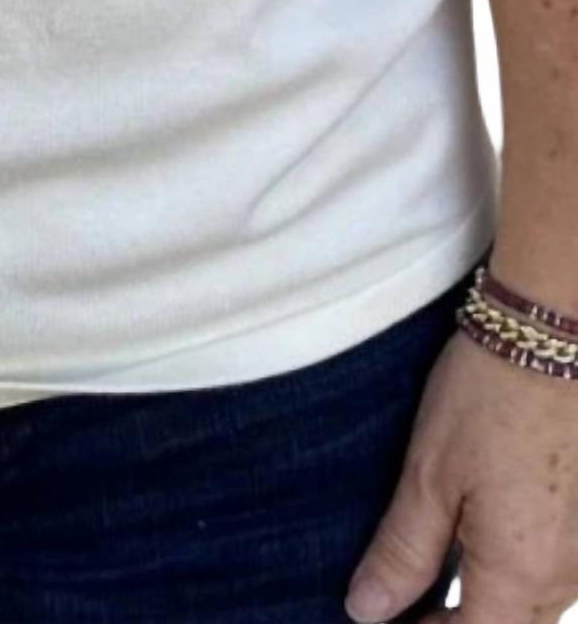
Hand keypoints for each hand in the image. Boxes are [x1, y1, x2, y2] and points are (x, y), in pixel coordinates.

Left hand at [343, 325, 577, 622]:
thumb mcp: (428, 473)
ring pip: (528, 602)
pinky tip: (470, 536)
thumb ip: (402, 551)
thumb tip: (369, 611)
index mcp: (522, 575)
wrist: (555, 331)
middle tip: (397, 600)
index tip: (380, 623)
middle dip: (451, 622)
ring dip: (482, 599)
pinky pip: (548, 567)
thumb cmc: (490, 394)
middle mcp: (566, 575)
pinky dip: (507, 568)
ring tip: (425, 571)